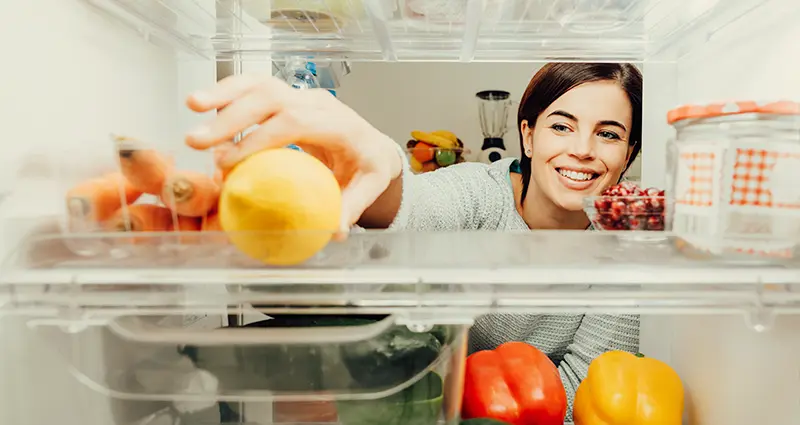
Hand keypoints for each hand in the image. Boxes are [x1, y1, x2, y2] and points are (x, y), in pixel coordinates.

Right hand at [184, 74, 402, 233]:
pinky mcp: (287, 97)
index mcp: (339, 124)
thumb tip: (334, 231)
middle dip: (231, 116)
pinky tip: (202, 104)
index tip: (229, 161)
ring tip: (191, 105)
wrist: (374, 145)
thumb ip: (351, 206)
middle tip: (198, 141)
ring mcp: (301, 96)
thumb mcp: (370, 186)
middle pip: (271, 98)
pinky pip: (255, 87)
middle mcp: (318, 103)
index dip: (259, 139)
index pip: (295, 122)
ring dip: (223, 93)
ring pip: (260, 84)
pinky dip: (228, 92)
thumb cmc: (369, 166)